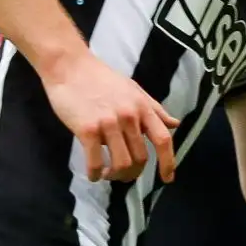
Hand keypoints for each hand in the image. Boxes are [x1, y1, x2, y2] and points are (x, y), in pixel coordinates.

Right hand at [41, 52, 179, 182]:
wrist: (71, 67)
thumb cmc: (103, 79)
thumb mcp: (135, 90)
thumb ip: (155, 110)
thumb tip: (175, 124)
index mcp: (143, 108)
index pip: (163, 140)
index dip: (168, 162)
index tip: (167, 179)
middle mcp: (129, 117)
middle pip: (141, 158)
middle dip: (134, 173)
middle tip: (124, 175)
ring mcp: (108, 124)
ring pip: (122, 164)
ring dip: (116, 176)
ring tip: (108, 174)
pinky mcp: (87, 130)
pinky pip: (95, 162)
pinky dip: (95, 174)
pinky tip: (93, 174)